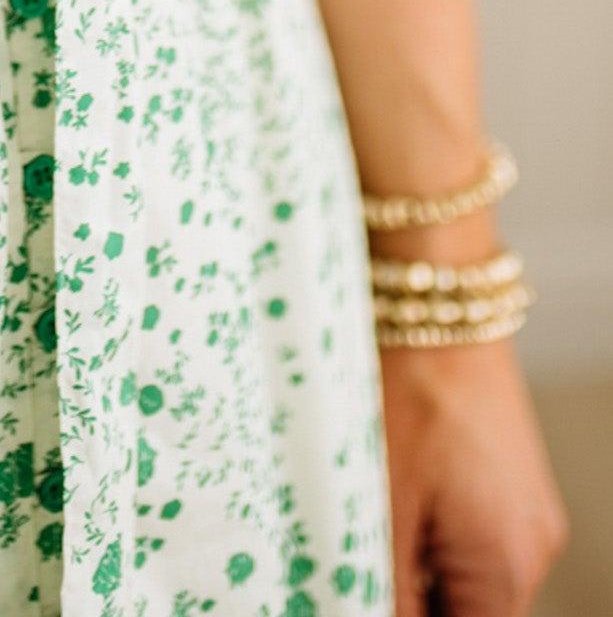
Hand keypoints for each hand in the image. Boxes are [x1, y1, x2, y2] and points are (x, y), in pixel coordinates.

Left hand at [380, 336, 569, 615]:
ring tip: (367, 509)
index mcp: (504, 569)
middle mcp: (532, 548)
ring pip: (461, 573)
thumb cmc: (406, 391)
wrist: (434, 299)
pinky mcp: (510, 477)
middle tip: (353, 549)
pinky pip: (469, 531)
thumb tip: (362, 613)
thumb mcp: (380, 504)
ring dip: (413, 561)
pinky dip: (427, 524)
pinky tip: (390, 485)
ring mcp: (526, 510)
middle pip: (462, 609)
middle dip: (406, 591)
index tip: (355, 592)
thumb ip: (381, 584)